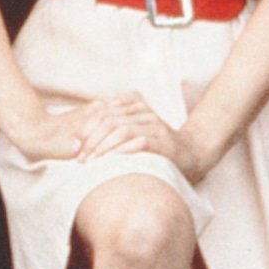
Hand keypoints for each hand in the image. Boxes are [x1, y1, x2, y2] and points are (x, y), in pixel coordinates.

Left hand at [75, 92, 208, 182]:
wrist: (193, 154)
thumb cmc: (158, 146)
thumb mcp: (136, 132)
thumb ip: (116, 127)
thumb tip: (85, 136)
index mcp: (134, 106)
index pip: (103, 112)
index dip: (86, 128)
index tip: (75, 146)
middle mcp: (144, 113)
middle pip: (109, 121)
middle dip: (91, 140)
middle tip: (80, 157)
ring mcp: (155, 125)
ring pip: (121, 130)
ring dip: (103, 146)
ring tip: (92, 161)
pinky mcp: (164, 141)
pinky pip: (140, 141)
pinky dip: (124, 150)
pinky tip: (112, 159)